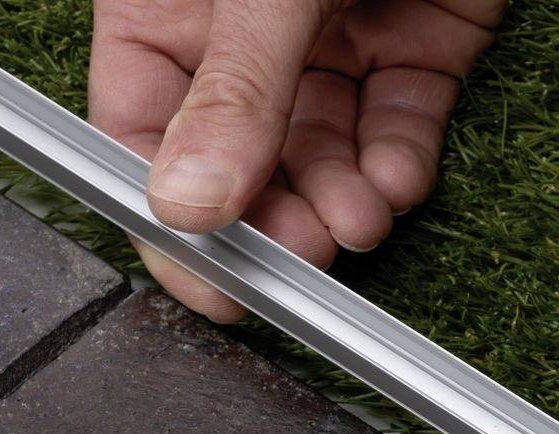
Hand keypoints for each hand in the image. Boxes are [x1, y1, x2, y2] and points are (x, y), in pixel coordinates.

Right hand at [90, 0, 501, 319]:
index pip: (143, 129)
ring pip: (322, 155)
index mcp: (169, 2)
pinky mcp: (415, 42)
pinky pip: (396, 125)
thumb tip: (187, 199)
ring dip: (339, 202)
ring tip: (357, 220)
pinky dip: (399, 164)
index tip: (207, 281)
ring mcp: (330, 37)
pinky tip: (398, 182)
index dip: (170, 216)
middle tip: (300, 258)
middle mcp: (244, 29)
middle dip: (273, 218)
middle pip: (241, 160)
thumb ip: (235, 89)